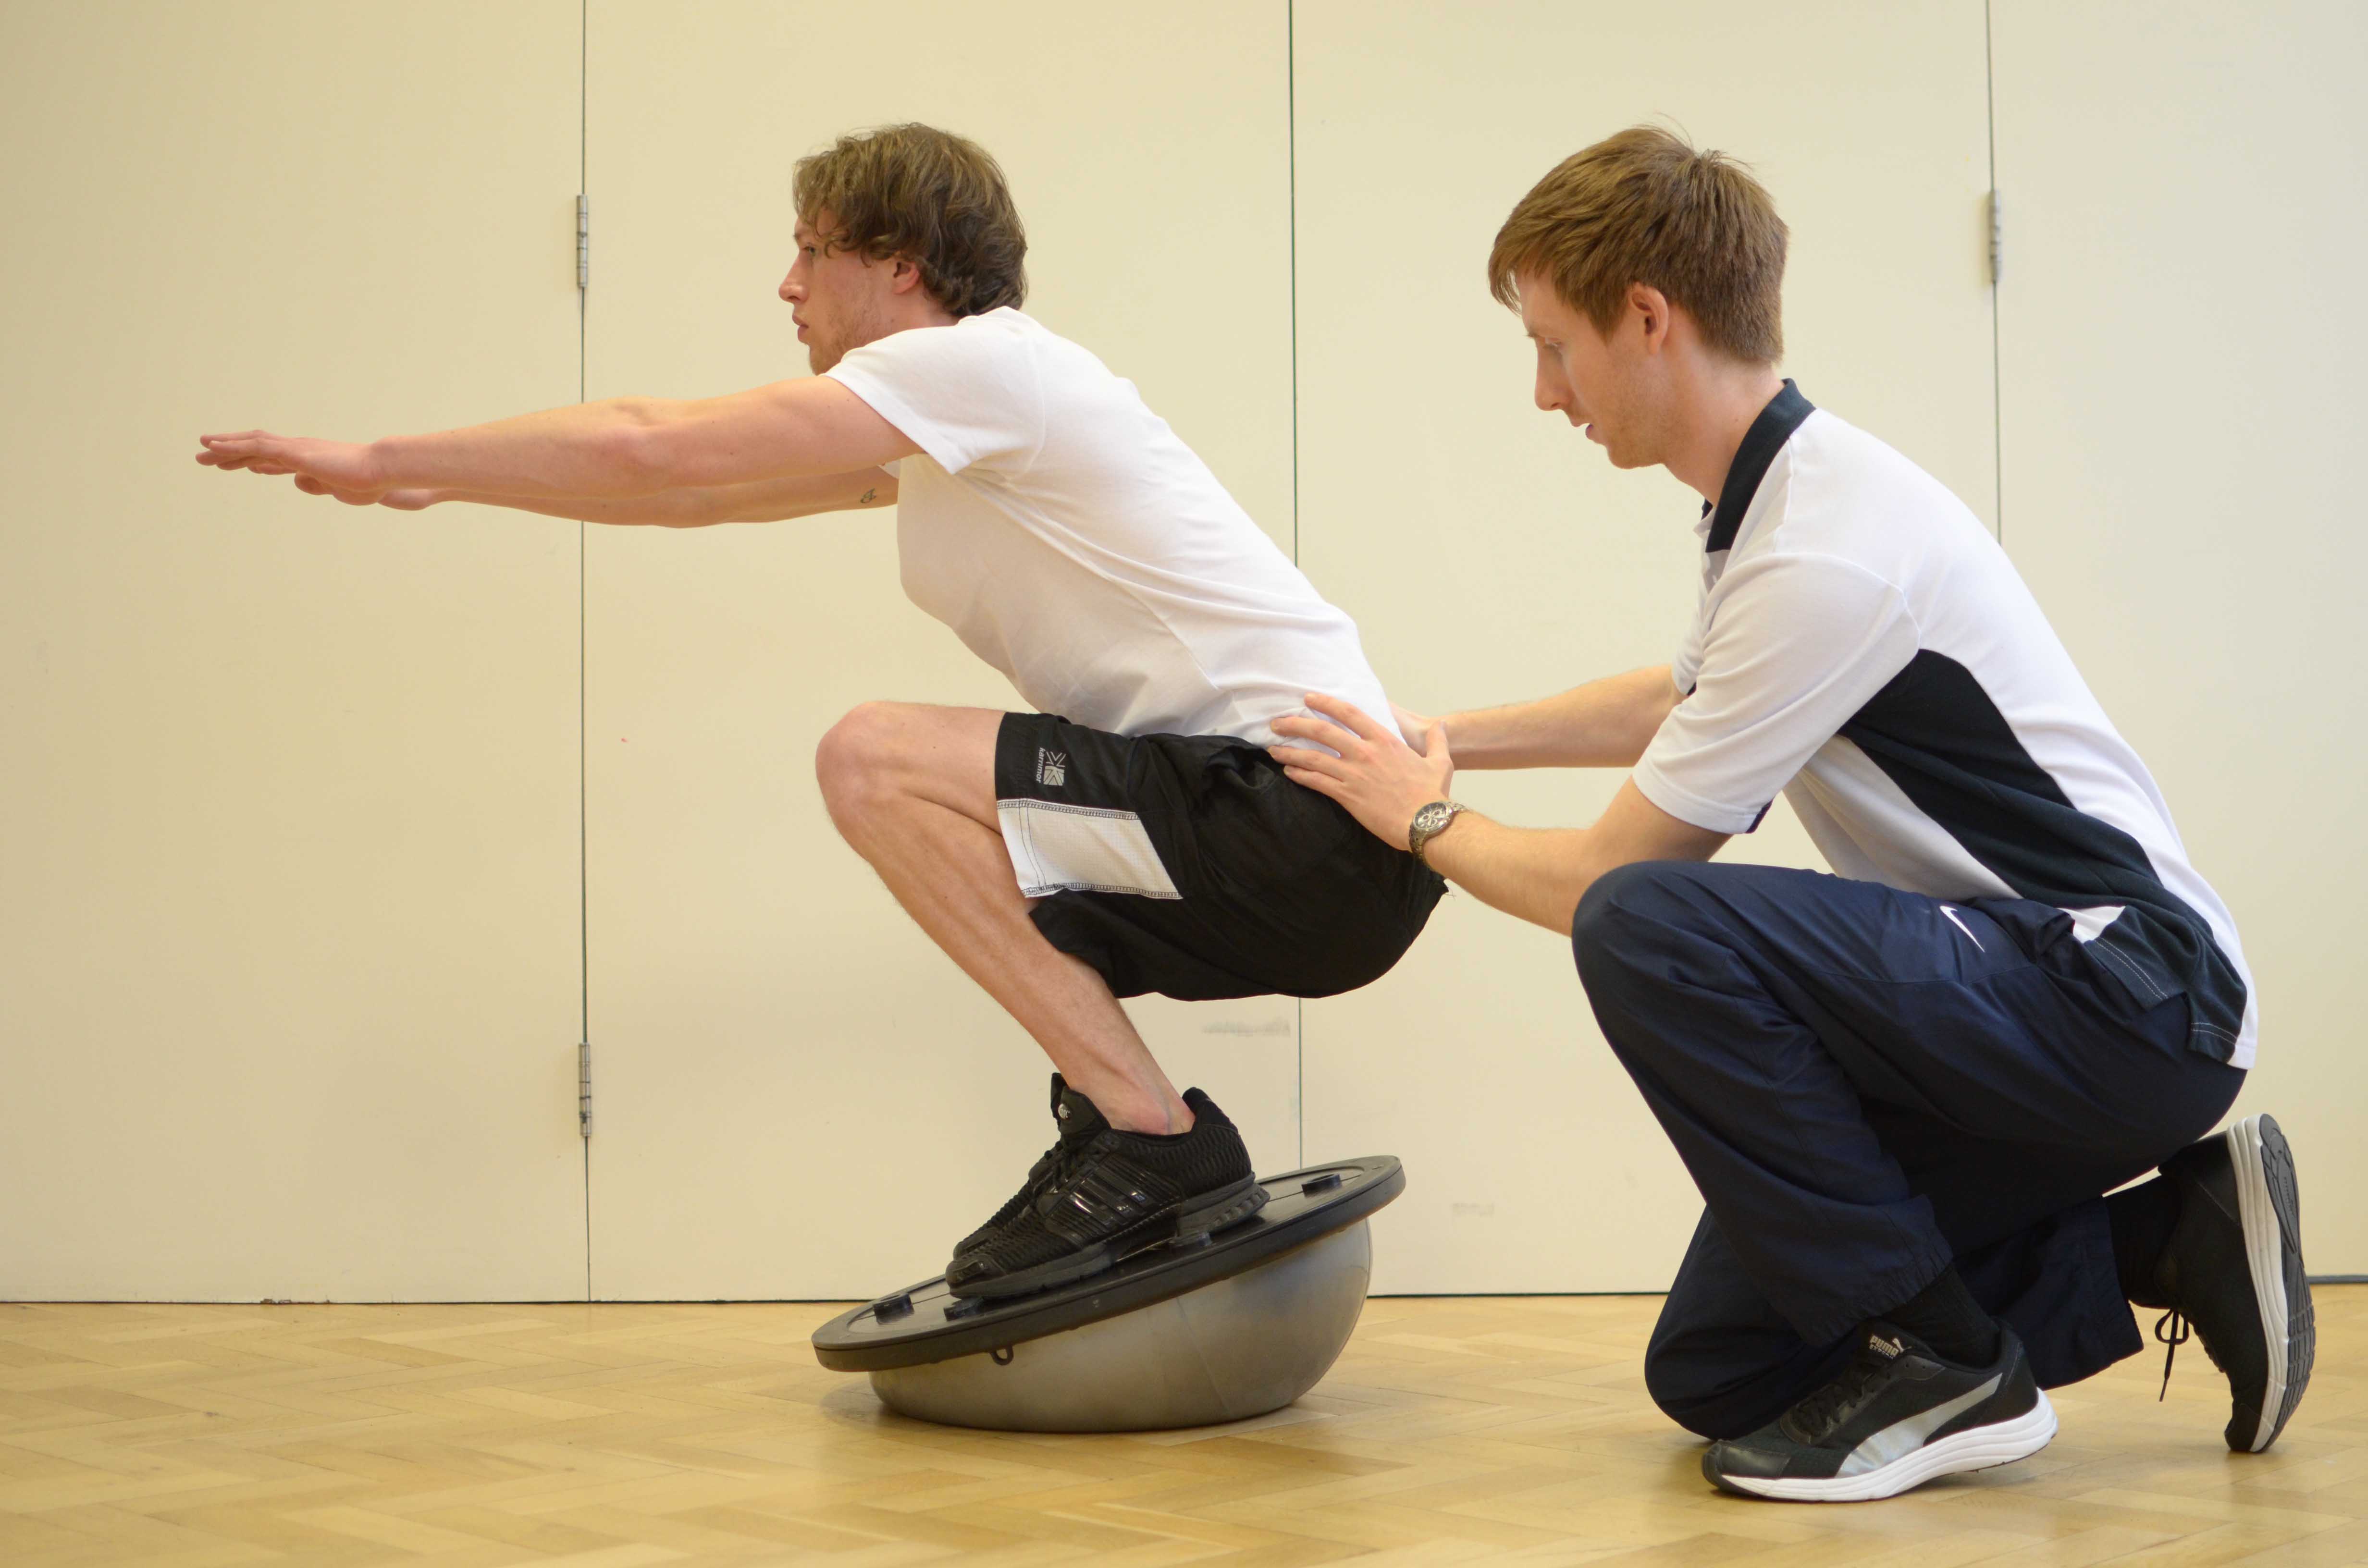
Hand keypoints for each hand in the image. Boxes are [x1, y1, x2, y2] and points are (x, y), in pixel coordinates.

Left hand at [197, 430, 385, 501]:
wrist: (382, 470)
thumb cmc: (368, 482)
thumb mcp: (337, 488)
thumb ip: (317, 483)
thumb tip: (298, 481)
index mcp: (309, 459)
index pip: (273, 457)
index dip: (251, 459)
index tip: (234, 464)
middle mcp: (298, 448)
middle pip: (256, 447)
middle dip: (230, 452)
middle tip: (204, 457)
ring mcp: (295, 448)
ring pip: (251, 443)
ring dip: (224, 447)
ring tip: (201, 450)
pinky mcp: (294, 452)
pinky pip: (256, 446)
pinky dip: (233, 446)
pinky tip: (213, 447)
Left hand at [1269, 693, 1454, 851]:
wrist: (1427, 822)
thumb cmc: (1434, 794)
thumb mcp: (1440, 762)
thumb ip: (1437, 741)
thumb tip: (1441, 726)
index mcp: (1384, 741)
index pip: (1349, 714)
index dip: (1326, 703)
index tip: (1308, 699)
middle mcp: (1365, 753)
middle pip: (1323, 731)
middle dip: (1296, 724)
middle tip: (1277, 723)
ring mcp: (1354, 774)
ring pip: (1313, 757)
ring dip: (1290, 751)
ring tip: (1273, 748)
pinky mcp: (1348, 796)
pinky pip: (1317, 782)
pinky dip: (1300, 775)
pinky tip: (1289, 772)